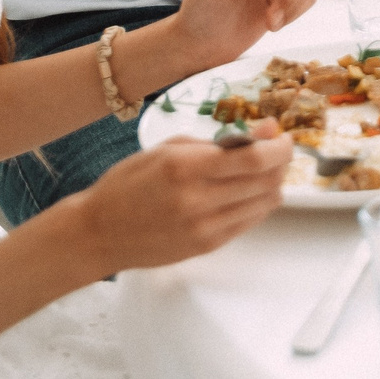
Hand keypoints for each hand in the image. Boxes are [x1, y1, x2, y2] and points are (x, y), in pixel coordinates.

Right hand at [70, 121, 291, 272]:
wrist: (98, 233)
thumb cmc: (128, 184)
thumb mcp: (168, 149)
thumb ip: (217, 142)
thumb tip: (263, 132)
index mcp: (186, 167)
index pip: (255, 158)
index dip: (279, 145)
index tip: (281, 135)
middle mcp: (198, 199)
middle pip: (266, 180)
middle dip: (281, 161)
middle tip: (277, 149)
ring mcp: (204, 227)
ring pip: (265, 203)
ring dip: (273, 182)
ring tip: (263, 170)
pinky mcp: (206, 246)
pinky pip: (250, 222)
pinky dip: (258, 203)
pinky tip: (248, 191)